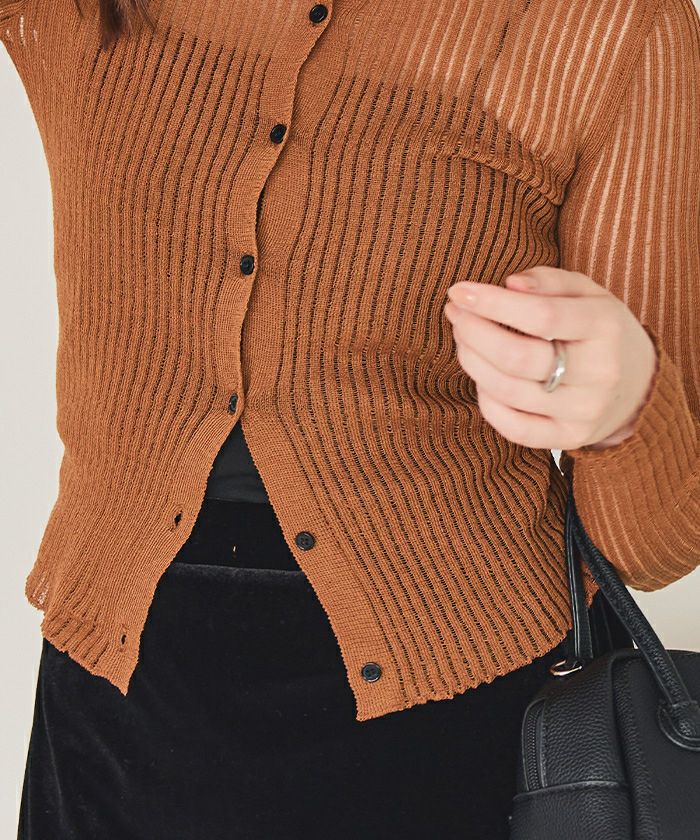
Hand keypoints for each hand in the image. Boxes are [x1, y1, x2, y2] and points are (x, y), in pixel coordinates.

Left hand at [443, 266, 658, 450]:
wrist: (637, 385)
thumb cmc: (598, 330)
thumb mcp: (587, 292)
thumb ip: (549, 281)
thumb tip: (509, 284)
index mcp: (605, 326)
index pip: (542, 315)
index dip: (493, 303)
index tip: (459, 290)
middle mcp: (598, 372)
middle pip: (517, 357)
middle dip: (474, 332)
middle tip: (456, 314)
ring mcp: (583, 411)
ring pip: (507, 391)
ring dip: (472, 360)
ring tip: (463, 338)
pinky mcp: (568, 438)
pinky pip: (512, 426)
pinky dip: (485, 399)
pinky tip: (481, 376)